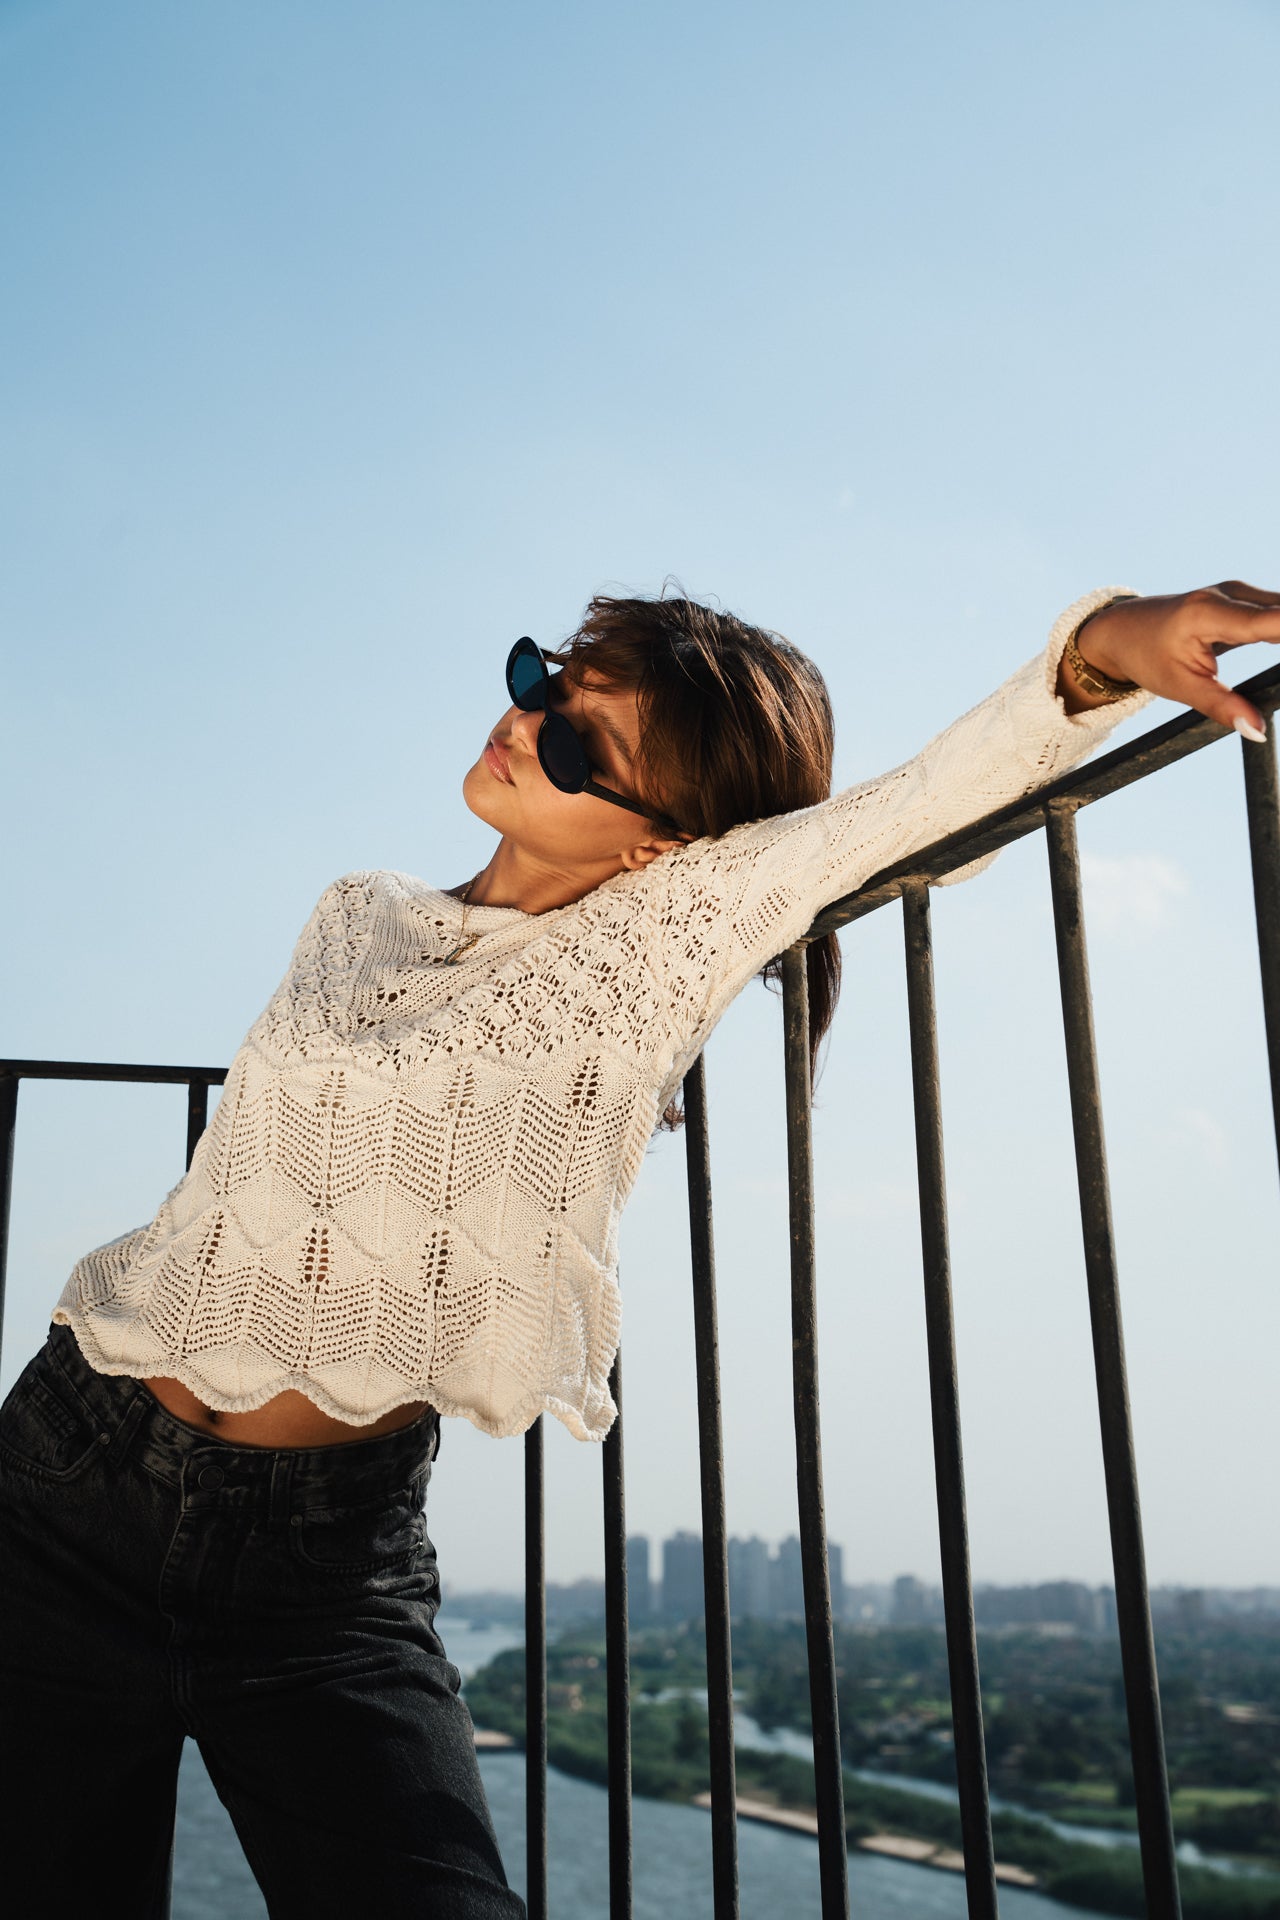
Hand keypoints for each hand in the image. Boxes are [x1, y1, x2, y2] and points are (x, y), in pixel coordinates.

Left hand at [1062, 582, 1279, 738]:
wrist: (1121, 630)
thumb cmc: (1146, 656)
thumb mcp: (1180, 687)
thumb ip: (1222, 708)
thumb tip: (1259, 730)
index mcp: (1210, 613)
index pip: (1276, 622)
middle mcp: (1230, 594)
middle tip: (1266, 675)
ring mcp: (1239, 592)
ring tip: (1247, 672)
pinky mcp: (1244, 599)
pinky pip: (1278, 613)